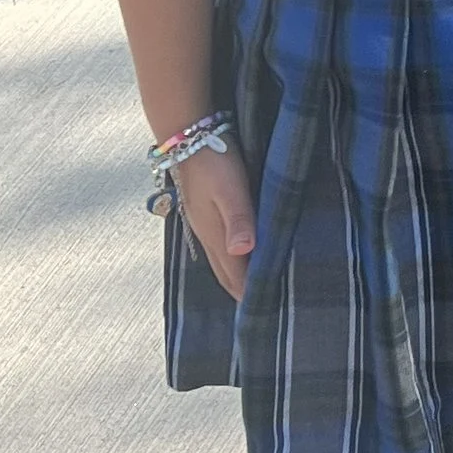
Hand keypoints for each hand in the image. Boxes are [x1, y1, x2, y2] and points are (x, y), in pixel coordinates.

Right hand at [173, 144, 256, 300]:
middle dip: (242, 291)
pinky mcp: (203, 212)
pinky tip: (236, 254)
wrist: (188, 138)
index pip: (235, 275)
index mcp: (216, 235)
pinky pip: (218, 245)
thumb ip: (238, 220)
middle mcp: (207, 235)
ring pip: (220, 260)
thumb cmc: (215, 163)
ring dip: (235, 276)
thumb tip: (243, 253)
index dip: (249, 294)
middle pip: (226, 273)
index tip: (265, 314)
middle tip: (260, 310)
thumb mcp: (231, 191)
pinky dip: (230, 258)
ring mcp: (203, 224)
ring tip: (250, 289)